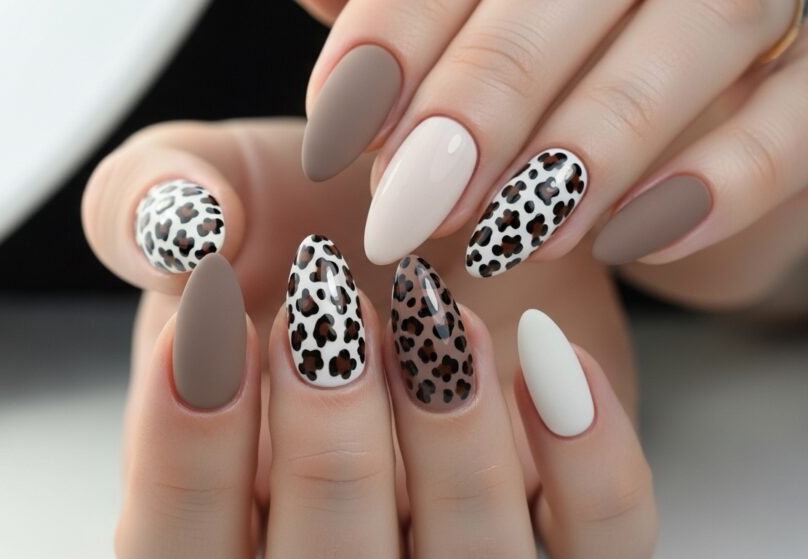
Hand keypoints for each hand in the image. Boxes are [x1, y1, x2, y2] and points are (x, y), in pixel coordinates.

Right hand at [81, 118, 649, 554]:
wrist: (421, 215)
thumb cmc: (301, 220)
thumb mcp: (209, 189)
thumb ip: (149, 200)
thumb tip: (176, 225)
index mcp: (217, 508)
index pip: (174, 545)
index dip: (184, 448)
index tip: (208, 322)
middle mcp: (330, 551)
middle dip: (325, 447)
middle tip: (331, 316)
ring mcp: (453, 549)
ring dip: (454, 449)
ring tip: (441, 319)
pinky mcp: (565, 520)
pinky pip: (598, 544)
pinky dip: (592, 463)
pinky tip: (553, 355)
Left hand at [298, 0, 807, 278]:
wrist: (681, 124)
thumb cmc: (548, 68)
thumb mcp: (461, 32)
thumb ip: (389, 11)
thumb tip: (327, 51)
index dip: (396, 32)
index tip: (338, 127)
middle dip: (485, 93)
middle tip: (411, 198)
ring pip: (703, 24)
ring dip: (598, 138)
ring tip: (512, 231)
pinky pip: (796, 116)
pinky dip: (722, 179)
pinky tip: (627, 238)